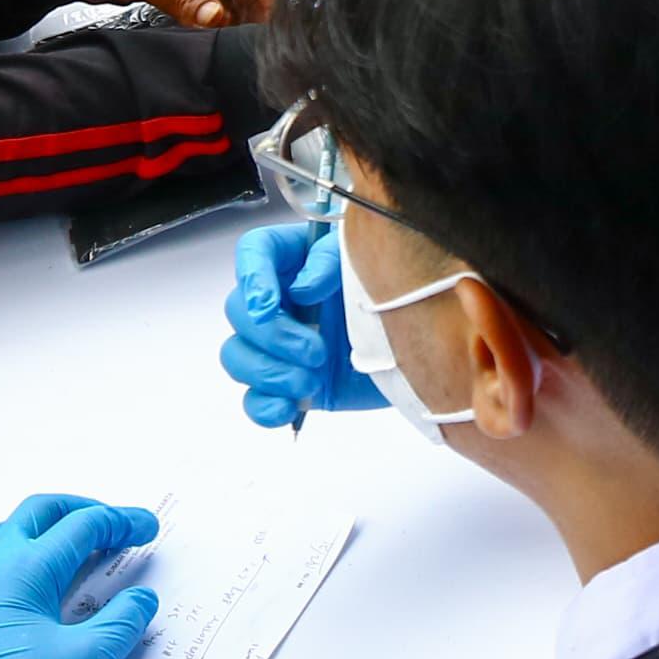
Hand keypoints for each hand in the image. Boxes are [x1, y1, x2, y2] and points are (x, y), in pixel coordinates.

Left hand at [0, 493, 158, 658]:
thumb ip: (121, 623)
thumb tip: (139, 599)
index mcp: (23, 569)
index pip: (82, 527)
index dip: (121, 522)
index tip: (146, 528)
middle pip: (37, 514)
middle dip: (78, 510)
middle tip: (109, 524)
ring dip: (34, 532)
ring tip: (59, 548)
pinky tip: (8, 590)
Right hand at [220, 221, 382, 425]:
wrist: (422, 348)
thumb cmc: (394, 297)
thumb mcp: (368, 265)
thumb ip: (332, 263)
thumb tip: (302, 287)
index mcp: (296, 259)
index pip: (254, 251)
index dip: (252, 276)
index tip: (268, 305)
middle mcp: (280, 299)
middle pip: (239, 311)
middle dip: (273, 337)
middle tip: (315, 351)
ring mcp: (279, 344)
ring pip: (236, 356)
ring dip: (268, 373)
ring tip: (311, 381)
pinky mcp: (286, 383)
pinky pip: (253, 399)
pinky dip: (265, 407)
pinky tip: (289, 406)